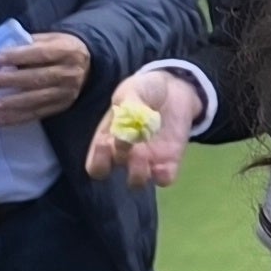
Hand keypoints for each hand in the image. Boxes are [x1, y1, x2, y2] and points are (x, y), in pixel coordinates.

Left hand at [0, 29, 91, 124]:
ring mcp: (68, 91)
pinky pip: (39, 113)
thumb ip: (13, 41)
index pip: (41, 53)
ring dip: (13, 102)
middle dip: (11, 80)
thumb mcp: (42, 39)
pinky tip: (0, 119)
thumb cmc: (56, 49)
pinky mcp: (62, 106)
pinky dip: (18, 118)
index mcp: (66, 49)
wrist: (86, 65)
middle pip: (38, 77)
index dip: (18, 56)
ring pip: (38, 98)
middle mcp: (70, 72)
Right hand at [85, 65, 203, 187]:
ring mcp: (147, 159)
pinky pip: (164, 179)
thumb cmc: (145, 90)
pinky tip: (163, 165)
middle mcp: (124, 154)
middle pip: (113, 171)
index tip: (106, 143)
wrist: (176, 89)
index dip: (98, 160)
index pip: (95, 164)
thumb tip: (124, 130)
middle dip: (119, 159)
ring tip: (146, 153)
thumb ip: (127, 107)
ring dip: (138, 172)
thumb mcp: (132, 90)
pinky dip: (163, 176)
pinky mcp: (169, 161)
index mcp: (108, 138)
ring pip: (136, 181)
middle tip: (130, 143)